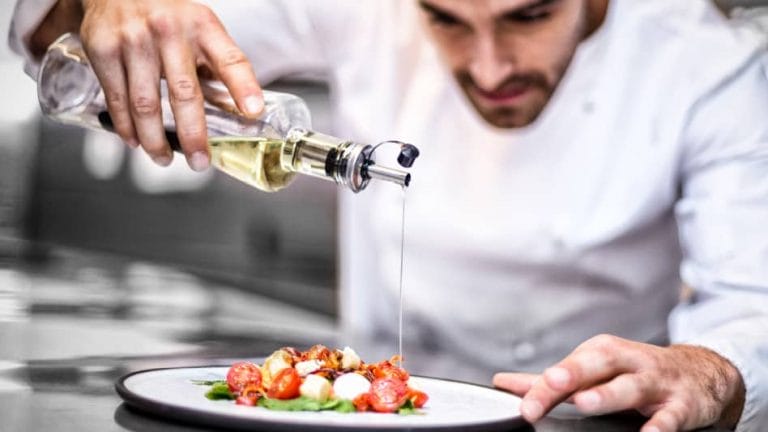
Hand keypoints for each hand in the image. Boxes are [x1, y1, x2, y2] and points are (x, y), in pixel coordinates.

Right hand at [35, 0, 262, 169]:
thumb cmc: (167, 15)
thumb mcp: (199, 28)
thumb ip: (216, 65)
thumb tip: (240, 112)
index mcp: (203, 26)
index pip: (230, 59)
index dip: (244, 87)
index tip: (253, 112)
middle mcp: (169, 30)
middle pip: (184, 94)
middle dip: (193, 136)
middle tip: (199, 162)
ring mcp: (134, 40)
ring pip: (146, 105)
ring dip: (156, 141)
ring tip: (164, 159)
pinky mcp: (104, 49)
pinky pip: (117, 99)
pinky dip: (126, 128)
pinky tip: (135, 142)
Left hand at [493, 334, 745, 430]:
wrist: (699, 371)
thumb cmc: (634, 371)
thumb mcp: (594, 369)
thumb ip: (550, 380)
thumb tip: (503, 383)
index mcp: (601, 353)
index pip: (567, 369)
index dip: (542, 387)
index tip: (523, 405)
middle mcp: (626, 362)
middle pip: (595, 365)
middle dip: (572, 374)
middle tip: (550, 384)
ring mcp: (655, 382)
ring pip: (630, 386)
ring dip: (608, 394)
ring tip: (586, 403)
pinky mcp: (682, 404)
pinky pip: (671, 415)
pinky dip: (661, 424)